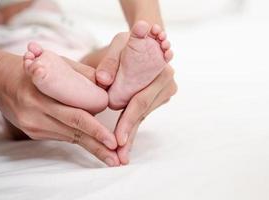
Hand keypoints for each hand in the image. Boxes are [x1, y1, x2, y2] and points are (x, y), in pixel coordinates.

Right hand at [0, 53, 119, 166]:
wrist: (0, 80)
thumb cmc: (34, 68)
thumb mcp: (57, 63)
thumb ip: (83, 75)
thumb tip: (109, 86)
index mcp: (43, 95)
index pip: (75, 116)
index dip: (96, 130)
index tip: (113, 141)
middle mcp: (37, 113)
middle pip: (74, 132)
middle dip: (98, 147)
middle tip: (117, 158)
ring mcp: (34, 125)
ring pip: (70, 137)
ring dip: (93, 147)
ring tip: (112, 157)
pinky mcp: (34, 132)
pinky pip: (62, 136)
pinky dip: (80, 139)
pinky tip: (95, 146)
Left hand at [96, 32, 176, 164]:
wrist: (148, 39)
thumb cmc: (133, 40)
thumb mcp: (121, 43)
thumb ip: (110, 61)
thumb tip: (101, 81)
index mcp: (161, 71)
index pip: (141, 100)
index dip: (129, 120)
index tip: (118, 139)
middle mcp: (167, 83)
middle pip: (144, 113)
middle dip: (130, 135)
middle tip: (120, 157)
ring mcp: (164, 92)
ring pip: (143, 115)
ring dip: (131, 133)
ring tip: (121, 156)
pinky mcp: (158, 97)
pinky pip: (143, 112)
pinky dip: (133, 125)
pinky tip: (126, 142)